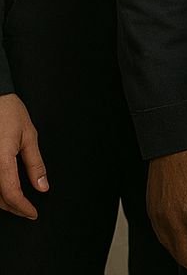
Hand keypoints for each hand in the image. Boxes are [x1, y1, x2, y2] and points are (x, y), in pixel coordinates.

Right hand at [0, 93, 46, 218]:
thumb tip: (42, 187)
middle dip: (13, 208)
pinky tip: (3, 191)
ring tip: (17, 202)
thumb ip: (35, 164)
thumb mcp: (29, 136)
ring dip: (1, 202)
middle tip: (27, 209)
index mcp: (1, 160)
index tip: (32, 213)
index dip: (23, 207)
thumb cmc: (8, 113)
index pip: (11, 194)